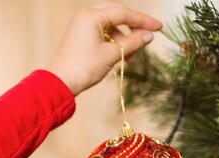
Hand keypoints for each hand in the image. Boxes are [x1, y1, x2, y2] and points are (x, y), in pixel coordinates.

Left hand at [46, 2, 161, 95]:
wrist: (59, 84)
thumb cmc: (83, 68)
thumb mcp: (112, 54)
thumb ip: (133, 42)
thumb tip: (150, 35)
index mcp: (91, 16)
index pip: (124, 13)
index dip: (143, 21)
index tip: (159, 28)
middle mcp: (85, 16)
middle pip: (117, 15)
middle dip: (133, 27)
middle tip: (148, 36)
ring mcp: (80, 26)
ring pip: (110, 26)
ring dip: (123, 39)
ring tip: (131, 57)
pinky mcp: (79, 36)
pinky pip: (101, 34)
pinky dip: (113, 43)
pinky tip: (121, 56)